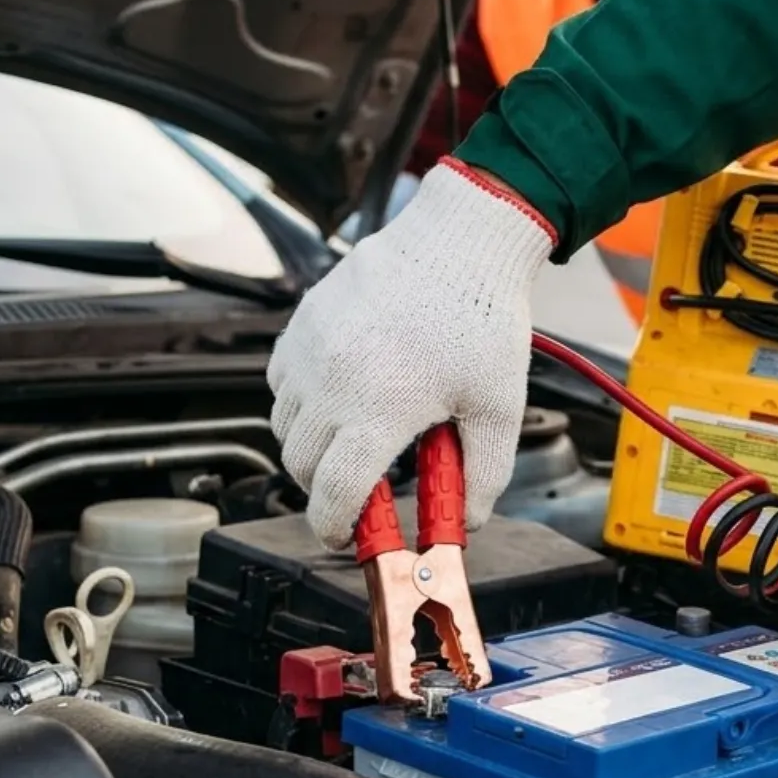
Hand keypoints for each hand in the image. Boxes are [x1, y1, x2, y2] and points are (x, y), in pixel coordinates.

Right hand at [268, 159, 555, 549]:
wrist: (459, 241)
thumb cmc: (481, 318)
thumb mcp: (498, 408)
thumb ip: (484, 475)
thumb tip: (468, 522)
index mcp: (381, 410)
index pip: (334, 495)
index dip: (335, 529)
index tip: (344, 536)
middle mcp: (334, 382)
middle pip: (302, 467)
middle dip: (328, 488)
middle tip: (363, 483)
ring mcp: (310, 350)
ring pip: (286, 427)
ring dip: (312, 446)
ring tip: (357, 432)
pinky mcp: (301, 324)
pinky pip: (279, 383)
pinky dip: (299, 402)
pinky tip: (340, 393)